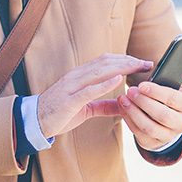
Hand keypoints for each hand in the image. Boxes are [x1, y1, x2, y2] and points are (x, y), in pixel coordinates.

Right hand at [37, 54, 151, 137]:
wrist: (34, 121)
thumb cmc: (59, 113)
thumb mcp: (86, 109)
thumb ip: (104, 106)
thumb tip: (123, 105)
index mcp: (80, 76)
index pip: (106, 62)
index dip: (126, 60)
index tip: (143, 63)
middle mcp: (77, 76)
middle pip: (106, 63)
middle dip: (129, 61)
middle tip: (148, 63)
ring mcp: (71, 86)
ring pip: (99, 71)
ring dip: (121, 68)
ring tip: (138, 67)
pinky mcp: (69, 100)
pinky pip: (88, 89)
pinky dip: (104, 84)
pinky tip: (118, 80)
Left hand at [117, 60, 181, 148]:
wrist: (167, 121)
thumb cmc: (170, 98)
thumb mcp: (178, 86)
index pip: (174, 99)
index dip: (157, 92)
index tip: (141, 84)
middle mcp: (181, 124)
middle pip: (162, 115)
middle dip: (144, 102)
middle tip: (130, 90)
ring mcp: (167, 136)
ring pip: (149, 127)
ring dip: (134, 112)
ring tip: (123, 99)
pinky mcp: (152, 143)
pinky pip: (139, 134)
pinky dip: (129, 120)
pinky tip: (123, 108)